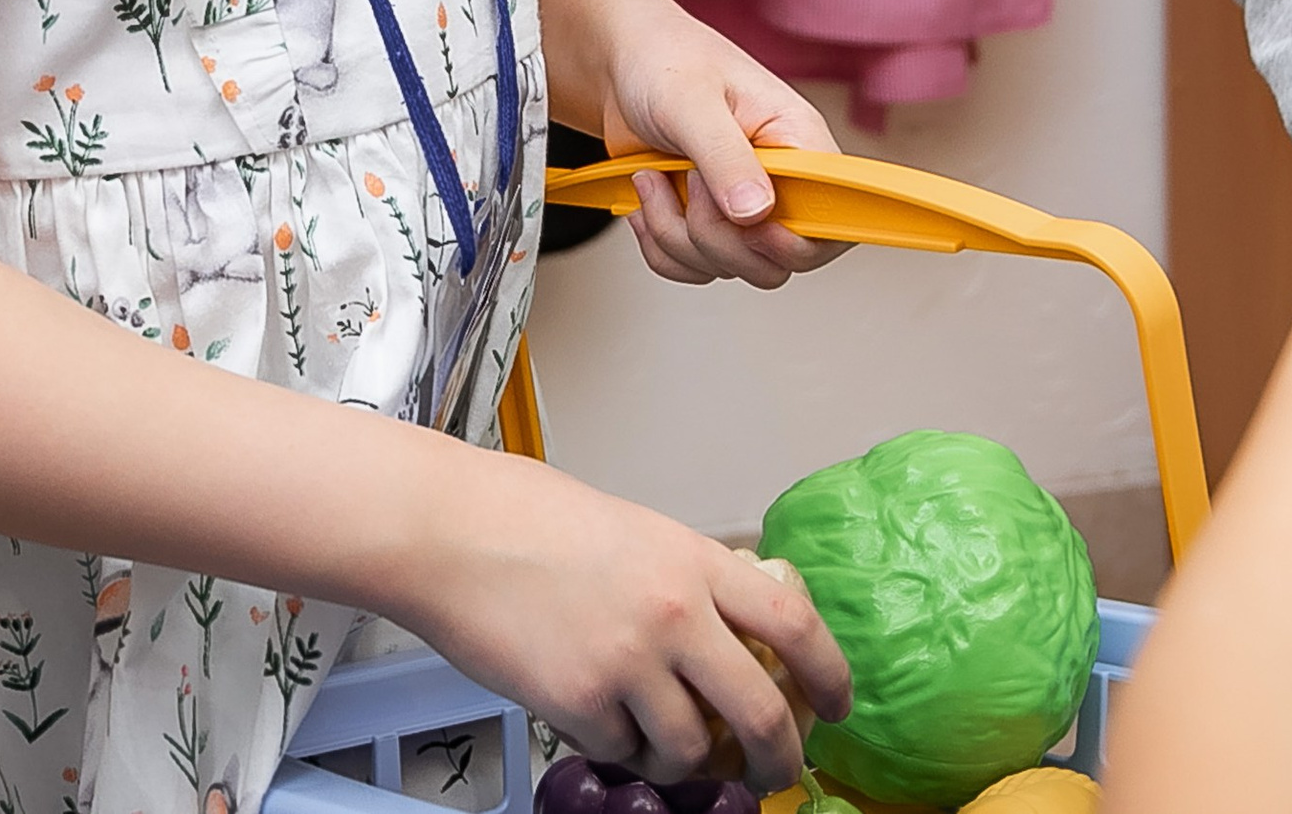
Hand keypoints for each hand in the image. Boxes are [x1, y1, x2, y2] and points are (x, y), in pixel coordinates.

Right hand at [402, 449, 850, 790]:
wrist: (454, 532)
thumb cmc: (533, 520)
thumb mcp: (637, 532)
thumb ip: (689, 580)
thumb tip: (737, 630)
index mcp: (693, 560)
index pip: (794, 624)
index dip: (831, 675)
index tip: (836, 705)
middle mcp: (673, 613)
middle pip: (761, 712)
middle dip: (778, 758)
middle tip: (774, 771)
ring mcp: (628, 663)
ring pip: (692, 749)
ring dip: (684, 755)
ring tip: (657, 731)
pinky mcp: (580, 705)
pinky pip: (625, 753)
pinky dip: (619, 747)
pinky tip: (595, 712)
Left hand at [538, 0, 846, 288]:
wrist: (618, 66)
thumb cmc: (663, 62)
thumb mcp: (692, 102)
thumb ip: (726, 157)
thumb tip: (757, 213)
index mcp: (798, 141)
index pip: (835, 216)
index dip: (801, 239)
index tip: (752, 225)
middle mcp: (779, 181)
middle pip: (777, 259)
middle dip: (718, 237)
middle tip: (689, 181)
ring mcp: (742, 208)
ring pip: (729, 266)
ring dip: (677, 234)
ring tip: (655, 177)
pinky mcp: (707, 222)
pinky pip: (693, 267)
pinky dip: (660, 243)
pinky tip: (647, 197)